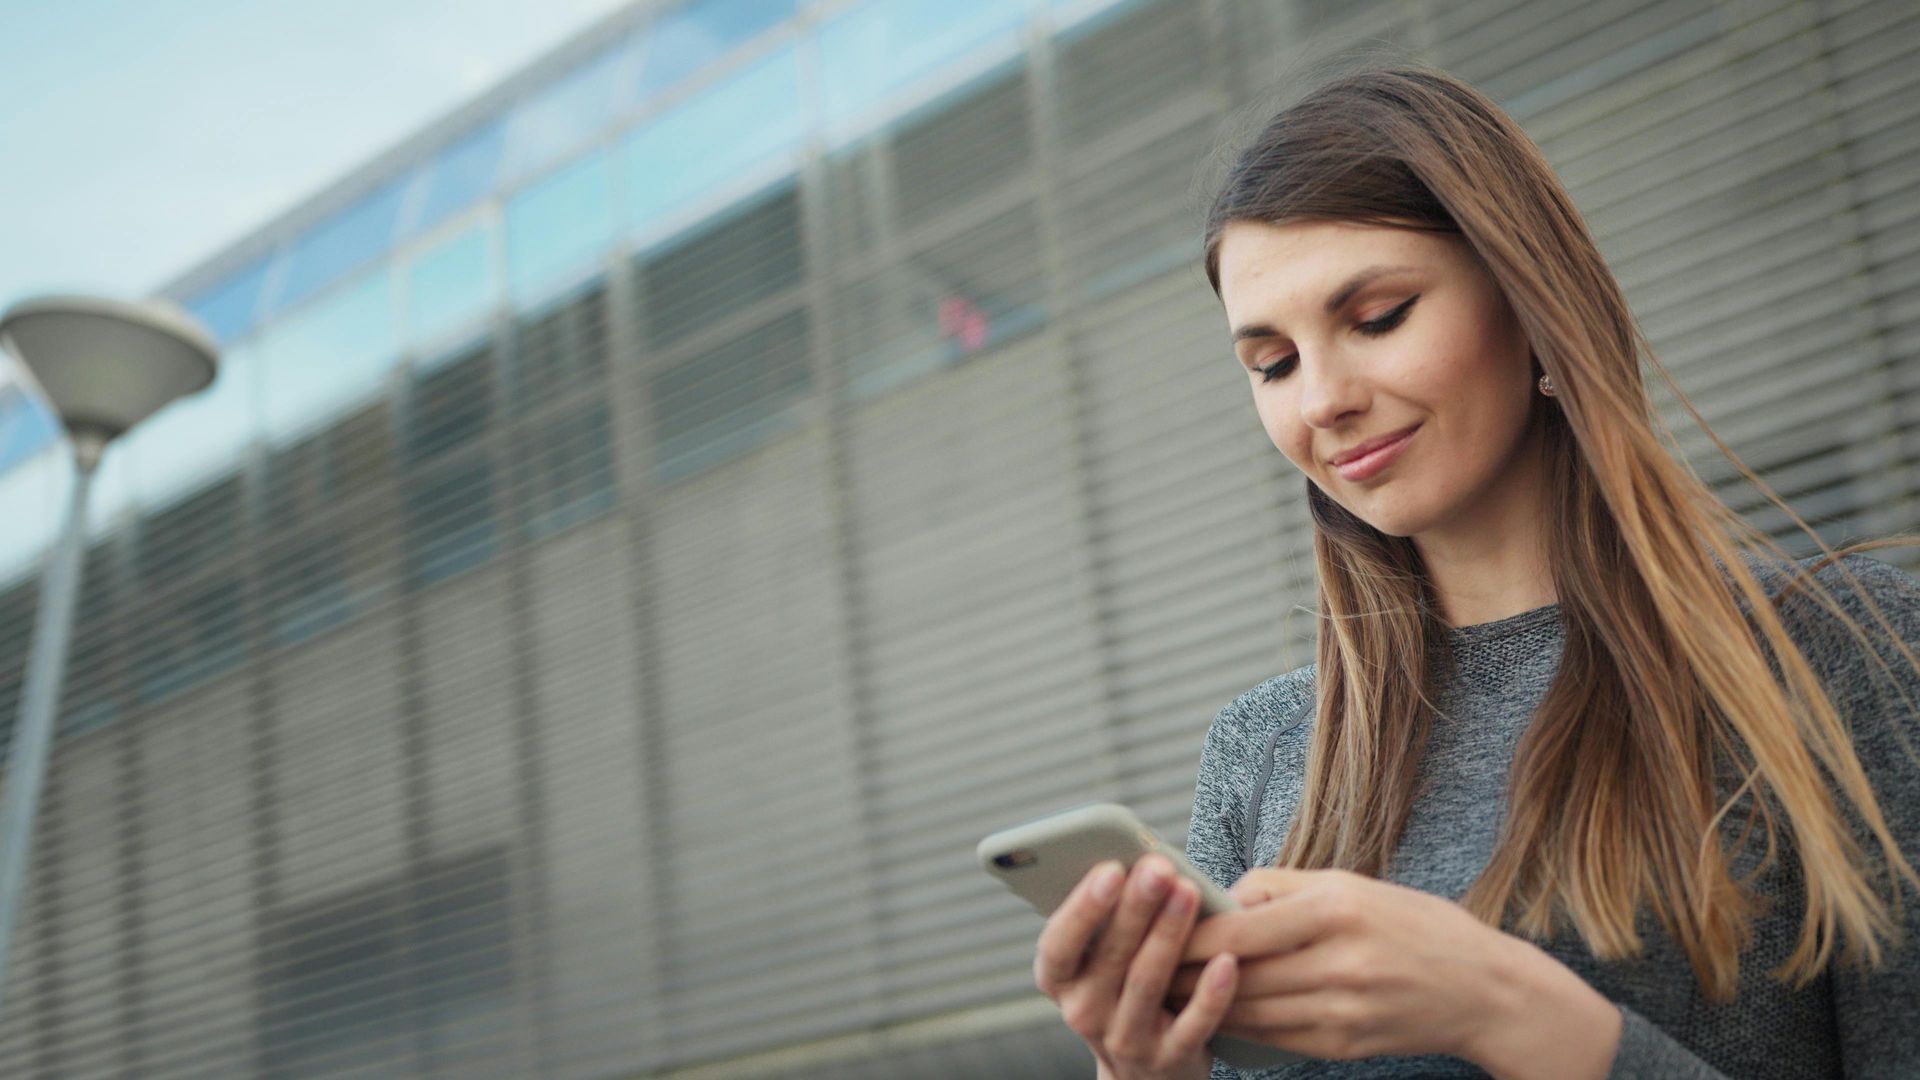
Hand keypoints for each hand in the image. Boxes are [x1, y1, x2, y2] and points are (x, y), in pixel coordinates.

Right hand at [1032, 854, 1242, 1079]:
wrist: (1142, 1070)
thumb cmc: (1122, 988)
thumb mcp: (1098, 961)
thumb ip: (1108, 919)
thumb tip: (1140, 863)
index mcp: (1060, 980)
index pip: (1059, 945)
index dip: (1082, 908)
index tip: (1110, 869)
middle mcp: (1084, 1013)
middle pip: (1110, 956)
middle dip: (1137, 907)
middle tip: (1160, 868)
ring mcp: (1126, 1040)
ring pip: (1148, 983)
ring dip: (1170, 934)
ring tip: (1189, 892)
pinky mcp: (1170, 1060)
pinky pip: (1194, 1024)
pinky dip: (1211, 992)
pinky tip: (1227, 959)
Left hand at [1165, 867, 1527, 1064]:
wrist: (1483, 989)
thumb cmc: (1413, 924)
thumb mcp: (1352, 884)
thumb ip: (1280, 887)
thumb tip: (1220, 899)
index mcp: (1336, 908)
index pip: (1240, 926)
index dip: (1188, 933)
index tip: (1151, 927)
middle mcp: (1338, 961)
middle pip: (1236, 973)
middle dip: (1182, 971)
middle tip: (1138, 963)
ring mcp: (1341, 1010)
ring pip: (1248, 1010)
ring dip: (1200, 1002)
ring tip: (1161, 990)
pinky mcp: (1343, 1045)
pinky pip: (1271, 1037)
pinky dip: (1237, 1026)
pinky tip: (1211, 1014)